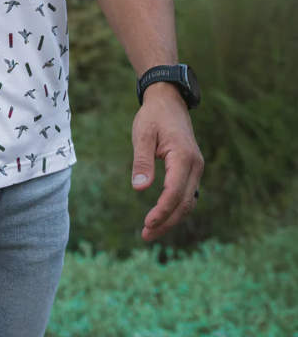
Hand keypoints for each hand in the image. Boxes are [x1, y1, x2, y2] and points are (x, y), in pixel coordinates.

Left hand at [131, 83, 204, 242]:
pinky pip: (187, 194)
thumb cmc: (153, 116)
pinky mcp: (192, 169)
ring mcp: (196, 168)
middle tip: (146, 236)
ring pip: (188, 202)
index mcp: (184, 157)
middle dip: (166, 222)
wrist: (168, 100)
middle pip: (184, 203)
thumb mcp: (143, 134)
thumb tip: (139, 188)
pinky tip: (162, 217)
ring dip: (171, 218)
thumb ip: (141, 160)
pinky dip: (176, 208)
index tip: (147, 224)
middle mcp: (195, 165)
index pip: (174, 193)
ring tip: (151, 231)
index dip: (161, 211)